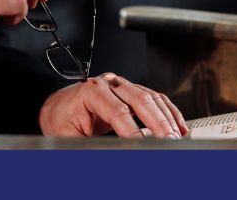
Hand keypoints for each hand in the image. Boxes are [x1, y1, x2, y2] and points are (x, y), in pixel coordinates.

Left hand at [38, 72, 188, 138]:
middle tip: (168, 143)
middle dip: (158, 123)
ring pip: (151, 97)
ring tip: (176, 139)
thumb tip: (113, 153)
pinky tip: (178, 128)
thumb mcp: (67, 138)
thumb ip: (88, 146)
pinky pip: (155, 98)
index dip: (133, 132)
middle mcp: (108, 83)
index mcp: (90, 91)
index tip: (145, 148)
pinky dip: (169, 113)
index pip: (117, 112)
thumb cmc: (61, 122)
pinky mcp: (130, 91)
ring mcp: (121, 85)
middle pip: (140, 99)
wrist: (58, 108)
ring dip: (167, 119)